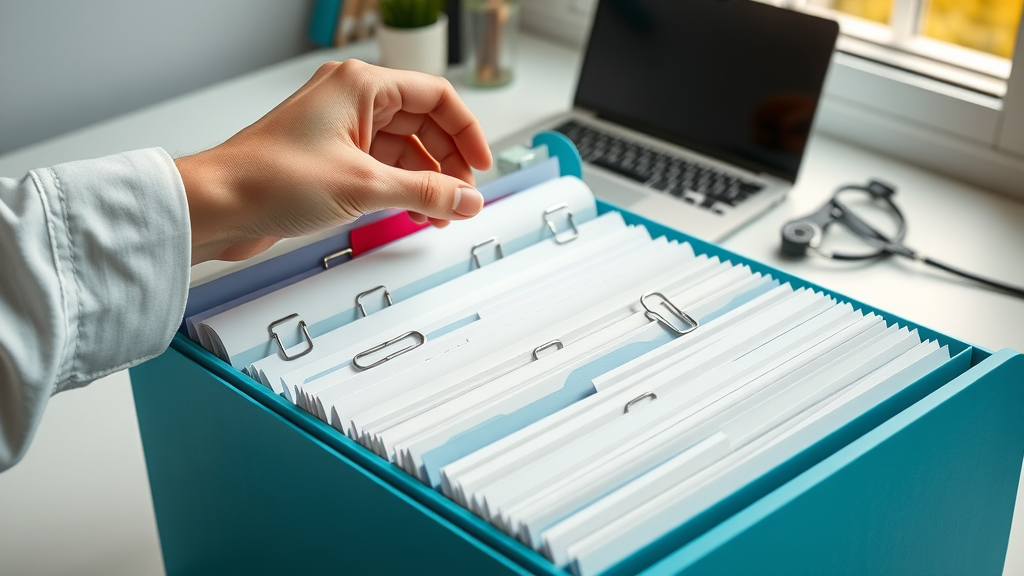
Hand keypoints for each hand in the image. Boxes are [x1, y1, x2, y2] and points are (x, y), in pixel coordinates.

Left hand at [175, 59, 492, 264]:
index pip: (436, 97)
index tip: (481, 166)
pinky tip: (412, 214)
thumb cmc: (269, 178)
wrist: (218, 205)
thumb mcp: (364, 187)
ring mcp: (340, 130)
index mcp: (361, 86)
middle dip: (447, 165)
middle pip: (423, 125)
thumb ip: (426, 193)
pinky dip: (401, 190)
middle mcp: (351, 101)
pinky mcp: (331, 159)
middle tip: (461, 201)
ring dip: (425, 183)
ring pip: (403, 150)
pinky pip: (381, 168)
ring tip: (438, 217)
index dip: (466, 132)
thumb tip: (467, 200)